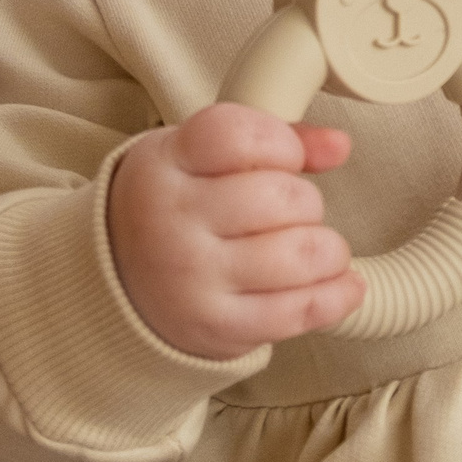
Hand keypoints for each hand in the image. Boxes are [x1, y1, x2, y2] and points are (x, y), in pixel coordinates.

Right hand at [107, 103, 362, 360]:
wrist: (118, 283)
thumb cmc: (176, 208)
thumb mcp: (199, 158)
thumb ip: (271, 140)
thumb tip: (338, 145)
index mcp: (165, 165)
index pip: (238, 136)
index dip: (280, 143)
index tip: (284, 158)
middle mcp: (172, 221)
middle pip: (282, 196)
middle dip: (306, 202)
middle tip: (289, 213)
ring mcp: (193, 278)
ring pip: (301, 252)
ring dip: (328, 249)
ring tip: (313, 247)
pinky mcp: (217, 326)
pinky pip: (301, 309)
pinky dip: (337, 294)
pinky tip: (342, 283)